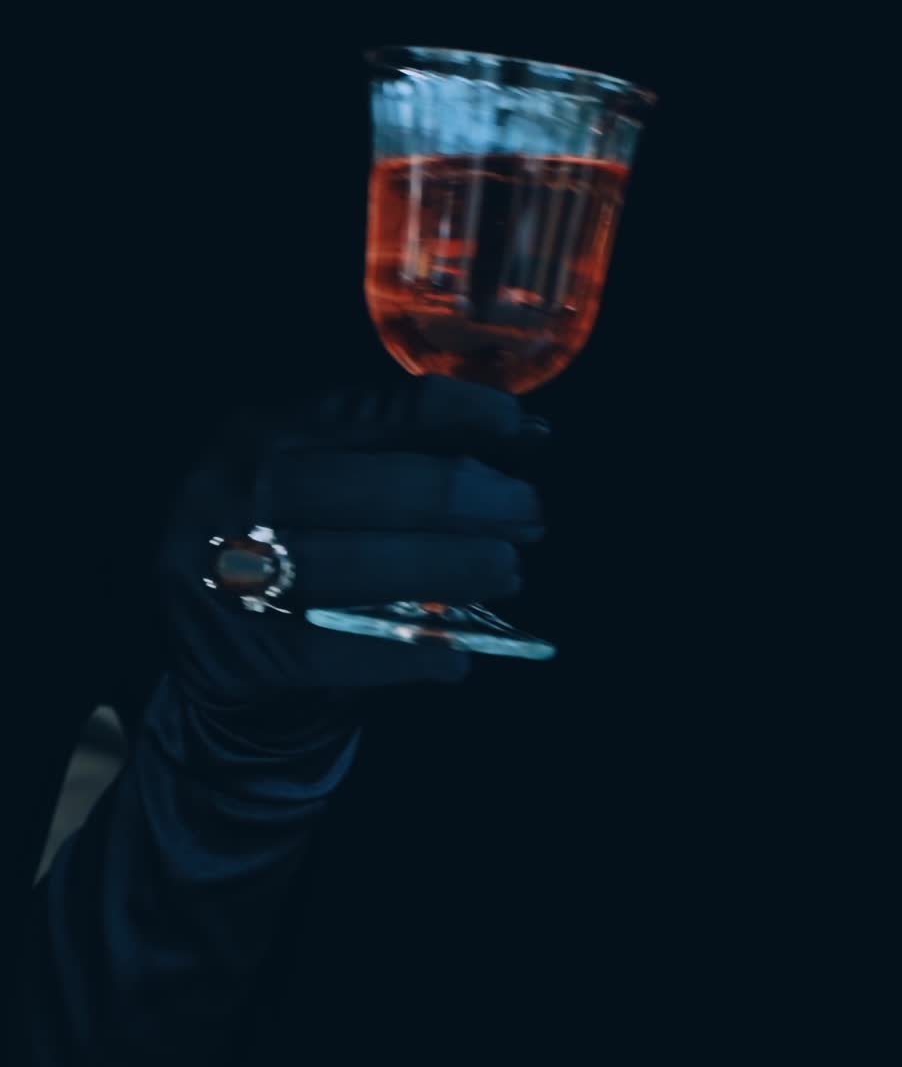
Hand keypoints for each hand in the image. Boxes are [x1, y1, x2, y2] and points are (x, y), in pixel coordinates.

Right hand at [159, 376, 546, 711]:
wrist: (206, 638)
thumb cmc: (295, 532)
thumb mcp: (328, 471)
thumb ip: (415, 450)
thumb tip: (530, 434)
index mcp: (265, 432)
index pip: (374, 410)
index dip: (458, 415)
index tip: (522, 428)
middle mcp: (239, 492)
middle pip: (371, 489)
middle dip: (465, 499)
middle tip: (530, 514)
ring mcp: (232, 572)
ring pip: (350, 567)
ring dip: (444, 568)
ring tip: (509, 570)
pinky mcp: (243, 648)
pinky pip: (333, 651)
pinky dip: (402, 655)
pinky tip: (457, 656)